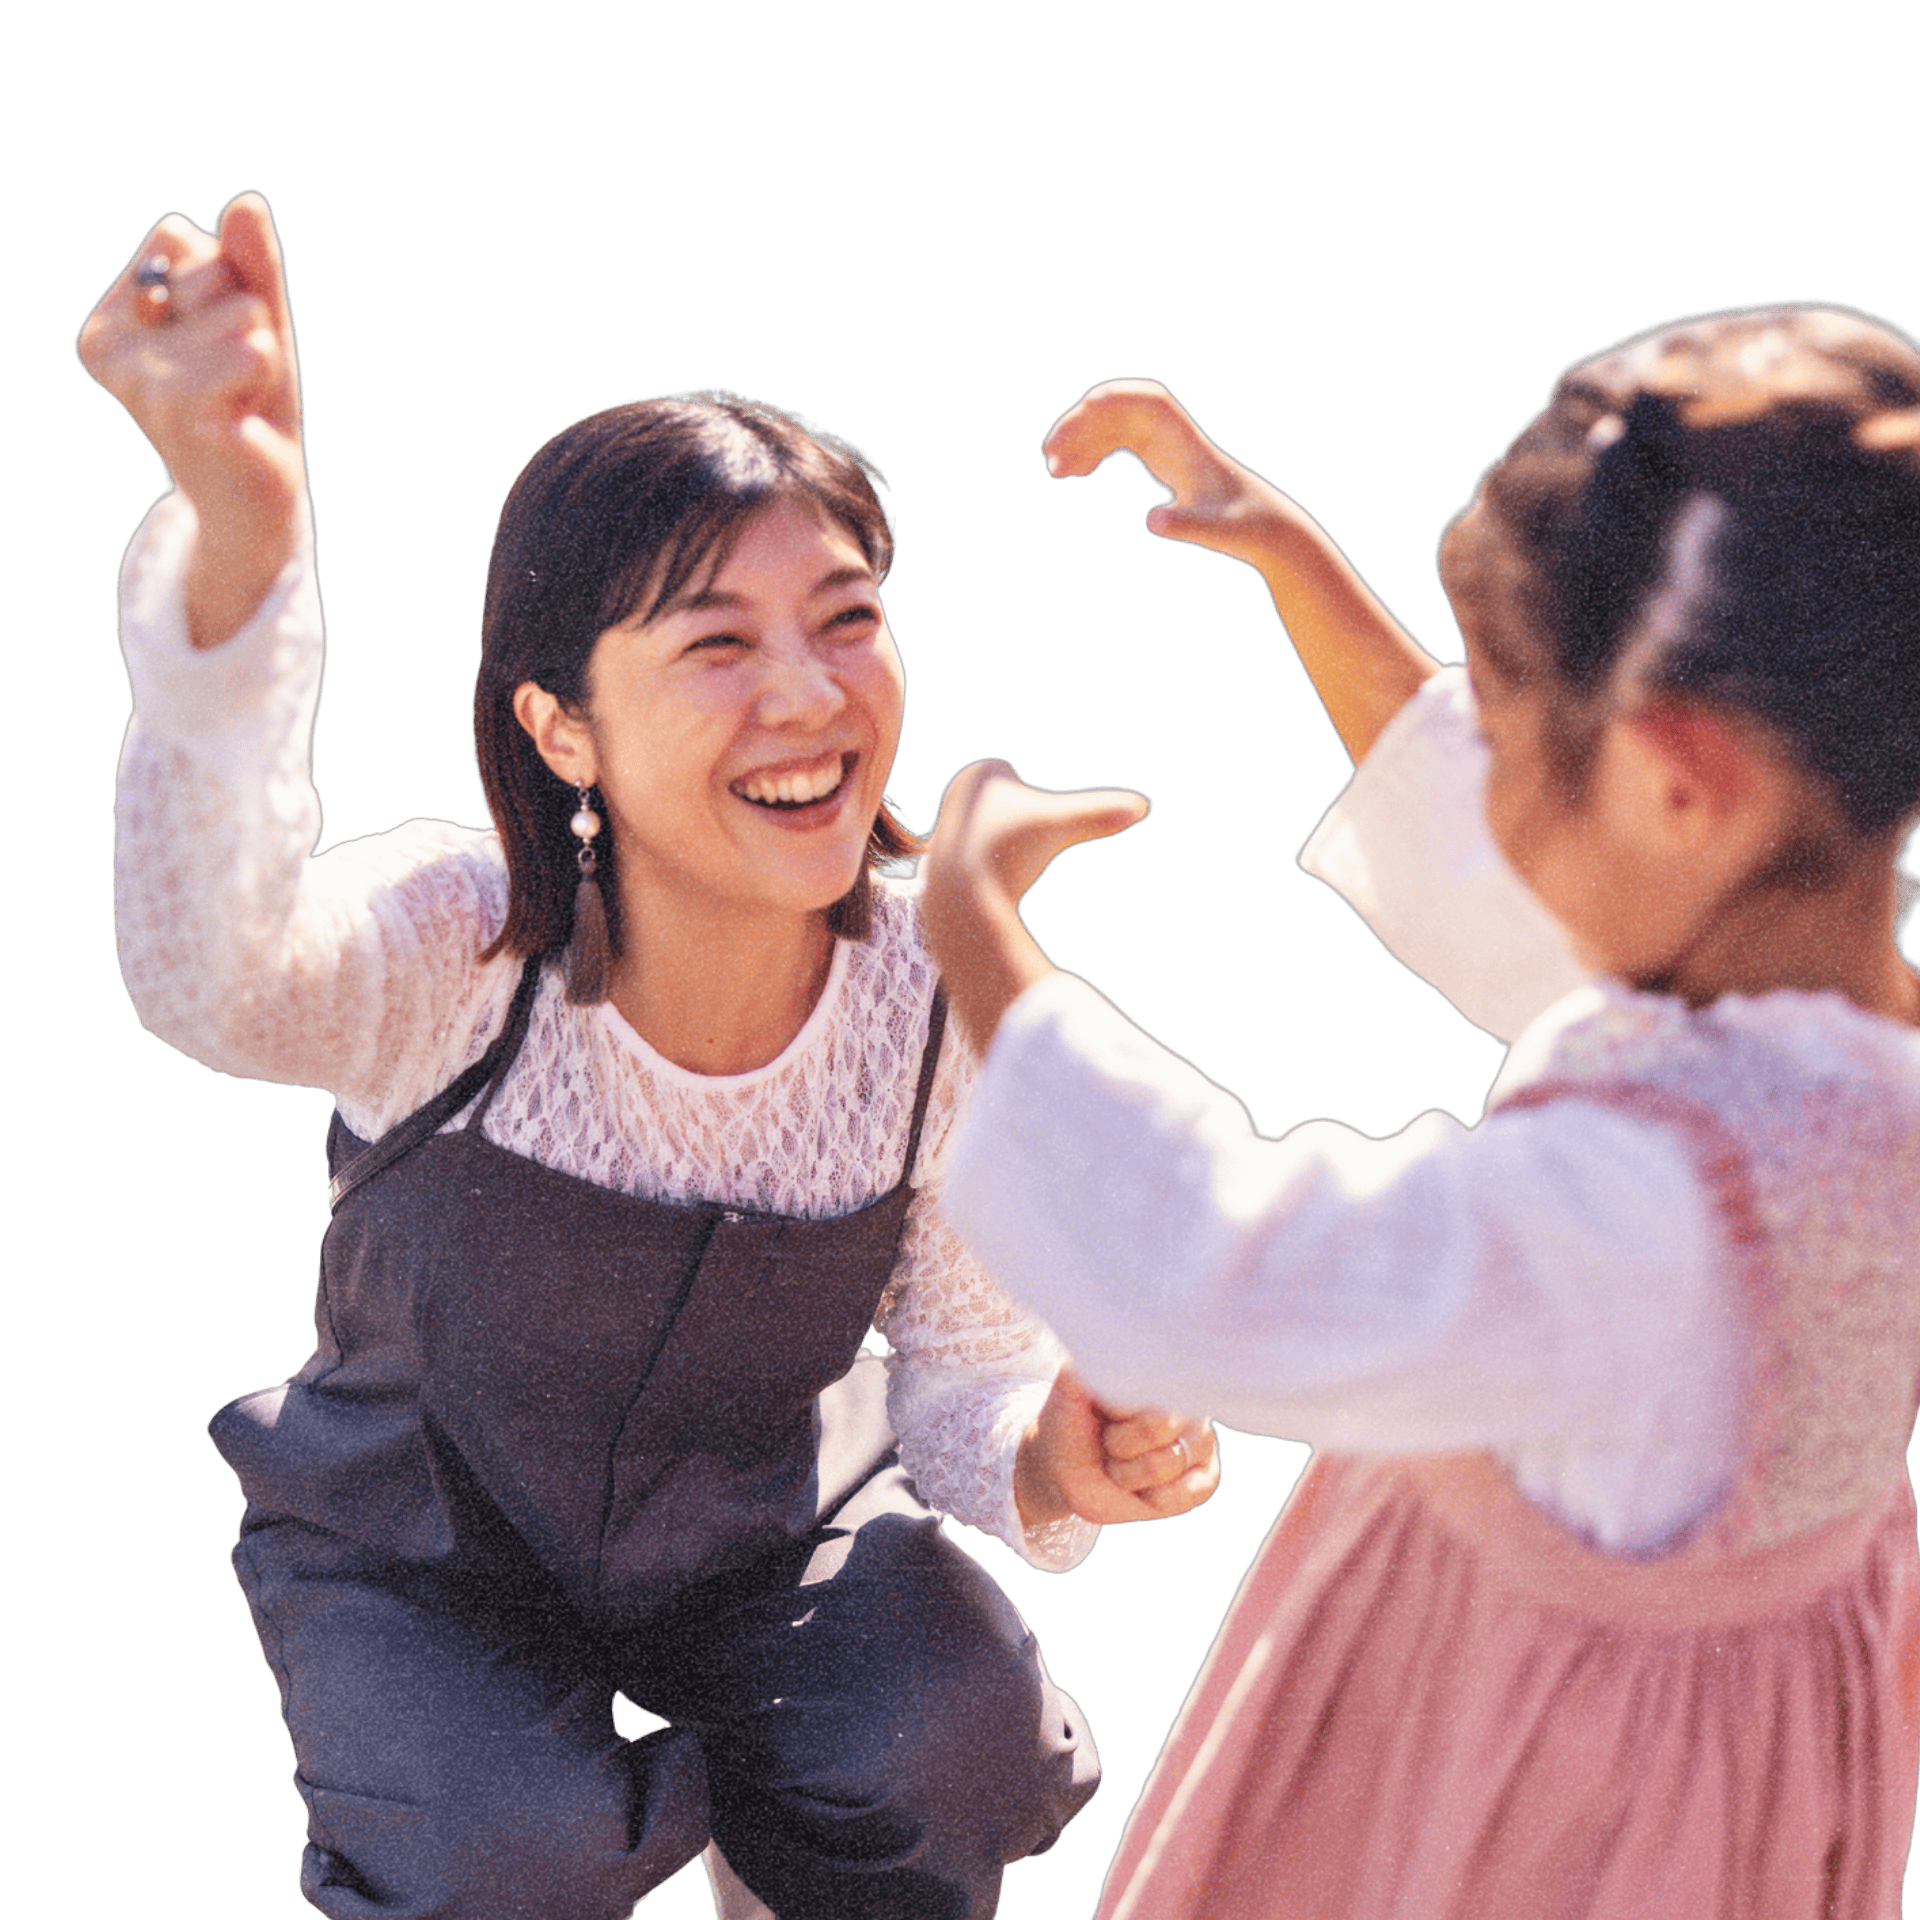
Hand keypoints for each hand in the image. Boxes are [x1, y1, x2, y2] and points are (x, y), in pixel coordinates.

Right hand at [77, 192, 306, 645]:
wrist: (255, 500)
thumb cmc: (249, 405)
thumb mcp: (254, 322)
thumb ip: (251, 265)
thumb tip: (247, 202)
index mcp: (113, 317)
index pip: (181, 239)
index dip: (228, 281)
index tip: (219, 340)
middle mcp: (117, 349)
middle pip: (212, 269)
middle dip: (249, 316)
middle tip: (238, 377)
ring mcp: (147, 385)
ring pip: (240, 311)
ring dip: (264, 352)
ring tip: (244, 399)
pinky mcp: (191, 418)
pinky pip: (253, 354)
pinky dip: (268, 377)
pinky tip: (248, 418)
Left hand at [921, 758, 1148, 1046]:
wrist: (961, 901)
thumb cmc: (1010, 853)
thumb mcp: (1060, 826)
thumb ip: (1099, 812)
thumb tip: (1143, 805)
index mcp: (978, 774)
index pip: (1030, 788)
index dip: (1035, 815)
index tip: (1020, 828)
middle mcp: (956, 798)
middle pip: (1020, 815)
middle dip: (1019, 836)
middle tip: (1008, 849)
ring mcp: (947, 830)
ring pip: (1008, 842)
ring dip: (1007, 857)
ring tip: (995, 867)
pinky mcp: (945, 864)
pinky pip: (992, 867)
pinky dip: (994, 877)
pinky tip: (980, 887)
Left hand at [1017, 1367, 1218, 1527]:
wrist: (1070, 1471)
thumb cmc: (1072, 1426)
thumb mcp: (1069, 1392)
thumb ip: (1086, 1373)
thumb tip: (1110, 1368)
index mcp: (1158, 1368)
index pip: (1144, 1385)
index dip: (1114, 1408)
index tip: (1100, 1408)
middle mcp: (1187, 1398)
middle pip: (1156, 1426)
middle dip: (1118, 1444)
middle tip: (1109, 1441)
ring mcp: (1201, 1436)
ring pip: (1163, 1463)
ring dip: (1126, 1474)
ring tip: (1120, 1463)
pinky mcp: (1208, 1475)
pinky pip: (1182, 1494)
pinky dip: (1150, 1498)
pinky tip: (1141, 1488)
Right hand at [1043, 377, 1281, 562]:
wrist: (1263, 526)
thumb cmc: (1243, 527)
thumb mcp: (1215, 530)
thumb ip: (1185, 524)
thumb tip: (1151, 520)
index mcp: (1186, 442)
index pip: (1149, 402)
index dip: (1113, 399)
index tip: (1082, 413)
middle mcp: (1174, 435)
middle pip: (1120, 409)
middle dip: (1083, 425)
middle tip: (1050, 456)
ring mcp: (1166, 443)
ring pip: (1114, 425)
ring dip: (1082, 440)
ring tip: (1054, 470)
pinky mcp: (1161, 457)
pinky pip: (1119, 441)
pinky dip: (1095, 451)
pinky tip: (1076, 472)